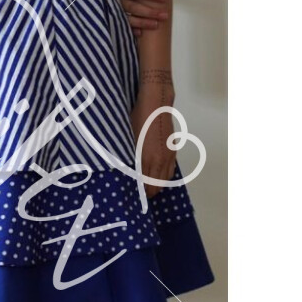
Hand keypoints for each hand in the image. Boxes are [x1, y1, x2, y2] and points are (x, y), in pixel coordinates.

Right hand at [106, 0, 169, 37]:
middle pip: (134, 5)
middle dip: (151, 11)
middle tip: (164, 15)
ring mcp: (106, 11)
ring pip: (128, 18)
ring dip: (143, 22)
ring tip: (156, 25)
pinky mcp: (103, 21)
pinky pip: (118, 27)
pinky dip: (129, 30)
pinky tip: (139, 33)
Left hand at [130, 81, 176, 197]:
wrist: (156, 104)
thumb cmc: (138, 119)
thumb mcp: (129, 139)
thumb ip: (131, 157)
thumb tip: (128, 170)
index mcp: (148, 159)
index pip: (146, 185)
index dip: (140, 193)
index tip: (133, 196)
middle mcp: (160, 160)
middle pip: (157, 186)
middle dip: (149, 192)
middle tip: (139, 194)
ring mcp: (169, 156)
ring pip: (166, 180)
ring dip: (158, 185)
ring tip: (148, 186)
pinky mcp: (173, 151)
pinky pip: (170, 170)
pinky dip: (164, 176)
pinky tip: (156, 174)